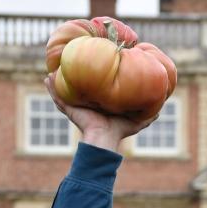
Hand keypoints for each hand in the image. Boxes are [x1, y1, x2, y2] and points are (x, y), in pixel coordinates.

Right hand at [44, 72, 160, 151]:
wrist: (104, 140)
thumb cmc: (118, 131)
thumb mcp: (135, 121)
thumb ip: (147, 116)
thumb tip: (160, 111)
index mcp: (99, 106)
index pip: (95, 92)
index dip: (93, 82)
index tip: (94, 68)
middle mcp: (86, 105)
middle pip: (78, 90)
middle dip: (72, 80)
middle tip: (67, 67)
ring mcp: (76, 107)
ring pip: (65, 92)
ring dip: (58, 82)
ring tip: (51, 71)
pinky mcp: (69, 109)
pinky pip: (58, 97)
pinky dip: (52, 89)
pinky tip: (46, 79)